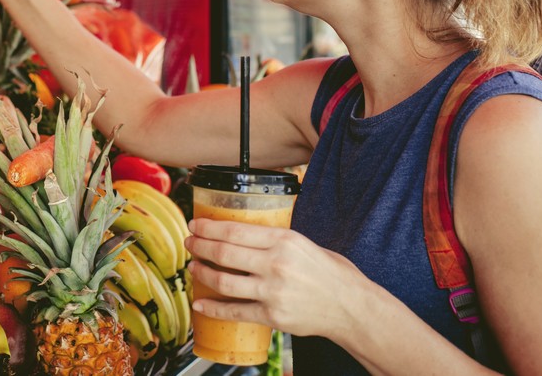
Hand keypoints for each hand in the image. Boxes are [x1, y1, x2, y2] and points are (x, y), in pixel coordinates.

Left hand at [186, 218, 365, 340]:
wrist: (351, 307)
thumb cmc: (331, 273)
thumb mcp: (304, 244)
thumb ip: (275, 240)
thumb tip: (243, 236)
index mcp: (284, 240)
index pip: (235, 230)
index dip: (209, 228)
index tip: (195, 225)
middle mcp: (276, 263)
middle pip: (224, 253)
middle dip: (200, 246)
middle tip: (190, 243)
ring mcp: (272, 291)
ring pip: (224, 281)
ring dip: (202, 273)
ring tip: (193, 268)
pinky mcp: (272, 315)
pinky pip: (234, 311)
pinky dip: (213, 307)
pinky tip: (201, 304)